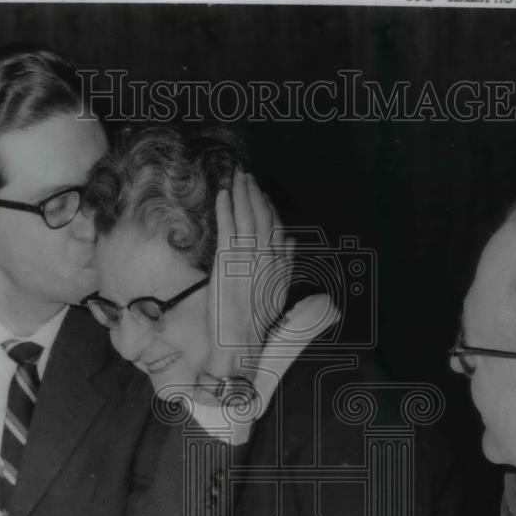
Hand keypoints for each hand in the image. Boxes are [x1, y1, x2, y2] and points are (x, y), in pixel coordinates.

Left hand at [203, 170, 294, 382]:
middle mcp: (265, 257)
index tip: (263, 194)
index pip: (276, 227)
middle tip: (247, 176)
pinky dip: (226, 209)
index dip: (269, 208)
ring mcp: (247, 257)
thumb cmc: (256, 320)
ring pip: (247, 217)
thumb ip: (286, 263)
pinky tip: (223, 194)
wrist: (239, 339)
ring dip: (242, 195)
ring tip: (237, 178)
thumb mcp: (278, 291)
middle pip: (262, 217)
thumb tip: (292, 240)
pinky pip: (228, 227)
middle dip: (255, 194)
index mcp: (278, 263)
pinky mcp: (228, 261)